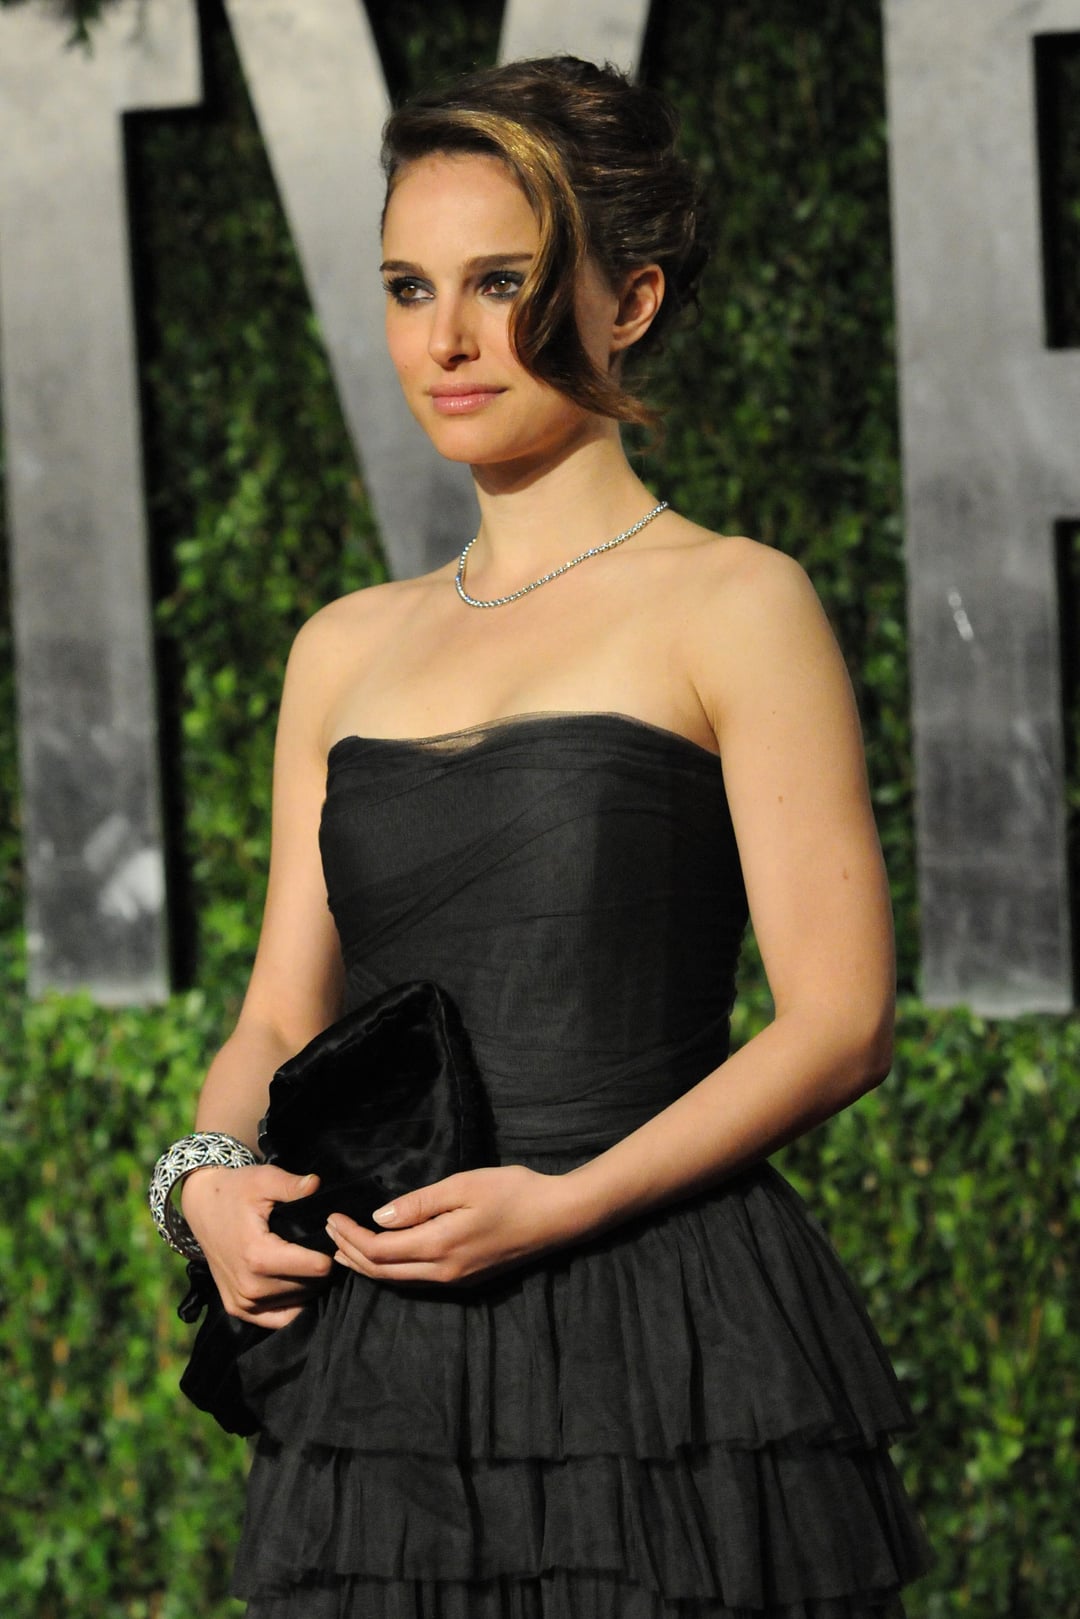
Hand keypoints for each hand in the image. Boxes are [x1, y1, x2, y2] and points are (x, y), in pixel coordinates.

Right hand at [180, 1163, 333, 1326]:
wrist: (201, 1206)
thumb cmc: (235, 1190)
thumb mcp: (263, 1179)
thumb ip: (291, 1185)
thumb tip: (316, 1184)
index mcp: (258, 1256)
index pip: (317, 1269)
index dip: (330, 1251)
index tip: (331, 1237)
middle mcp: (250, 1287)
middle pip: (310, 1287)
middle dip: (321, 1268)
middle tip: (321, 1246)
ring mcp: (243, 1302)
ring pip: (298, 1303)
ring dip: (308, 1286)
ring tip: (307, 1260)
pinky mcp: (238, 1309)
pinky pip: (279, 1318)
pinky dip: (292, 1303)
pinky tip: (296, 1282)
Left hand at [326, 1165, 576, 1286]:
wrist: (557, 1218)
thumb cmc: (513, 1192)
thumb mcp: (464, 1185)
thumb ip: (420, 1203)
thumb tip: (379, 1217)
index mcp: (439, 1246)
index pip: (378, 1250)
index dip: (349, 1236)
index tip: (332, 1216)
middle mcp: (443, 1272)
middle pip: (382, 1272)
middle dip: (350, 1253)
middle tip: (329, 1232)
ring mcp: (455, 1280)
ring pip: (397, 1280)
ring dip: (367, 1265)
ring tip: (345, 1248)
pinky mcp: (465, 1279)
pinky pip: (416, 1280)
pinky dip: (390, 1268)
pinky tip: (384, 1255)